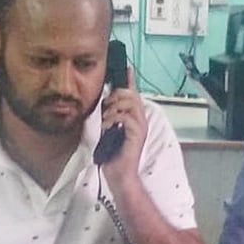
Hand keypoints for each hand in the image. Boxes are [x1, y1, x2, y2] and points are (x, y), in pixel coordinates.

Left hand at [100, 65, 146, 179]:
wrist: (118, 175)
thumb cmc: (113, 156)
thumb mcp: (108, 131)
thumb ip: (108, 116)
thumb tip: (102, 102)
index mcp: (134, 117)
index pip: (133, 93)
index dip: (130, 79)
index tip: (126, 67)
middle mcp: (140, 120)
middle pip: (132, 94)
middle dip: (116, 95)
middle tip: (105, 106)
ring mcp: (140, 127)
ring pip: (130, 103)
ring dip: (114, 107)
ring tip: (105, 118)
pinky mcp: (137, 135)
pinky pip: (127, 117)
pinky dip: (114, 118)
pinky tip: (107, 126)